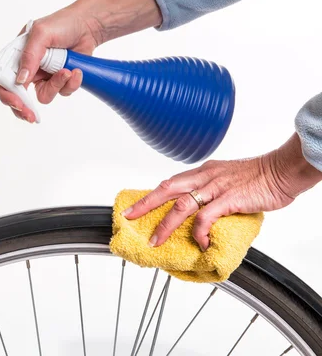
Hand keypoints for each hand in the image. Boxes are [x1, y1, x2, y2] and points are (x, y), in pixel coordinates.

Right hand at [0, 0, 161, 122]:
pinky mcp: (60, 80)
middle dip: (25, 108)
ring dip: (56, 86)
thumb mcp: (41, 34)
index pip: (3, 79)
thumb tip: (21, 80)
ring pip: (44, 96)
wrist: (88, 25)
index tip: (17, 103)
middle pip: (19, 96)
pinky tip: (76, 70)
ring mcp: (44, 76)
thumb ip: (30, 56)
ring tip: (67, 71)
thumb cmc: (62, 24)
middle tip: (32, 116)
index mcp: (17, 56)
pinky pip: (62, 92)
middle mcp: (28, 68)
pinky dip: (70, 83)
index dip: (7, 94)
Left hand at [124, 133, 321, 250]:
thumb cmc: (260, 177)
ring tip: (155, 241)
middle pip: (166, 189)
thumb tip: (205, 210)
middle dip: (145, 204)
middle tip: (128, 217)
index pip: (170, 183)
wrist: (283, 169)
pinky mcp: (228, 199)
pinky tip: (199, 243)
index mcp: (203, 171)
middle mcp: (204, 177)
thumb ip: (213, 192)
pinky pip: (205, 218)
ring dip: (165, 225)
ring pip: (180, 206)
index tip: (136, 206)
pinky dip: (198, 232)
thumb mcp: (228, 179)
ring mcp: (215, 187)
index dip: (151, 195)